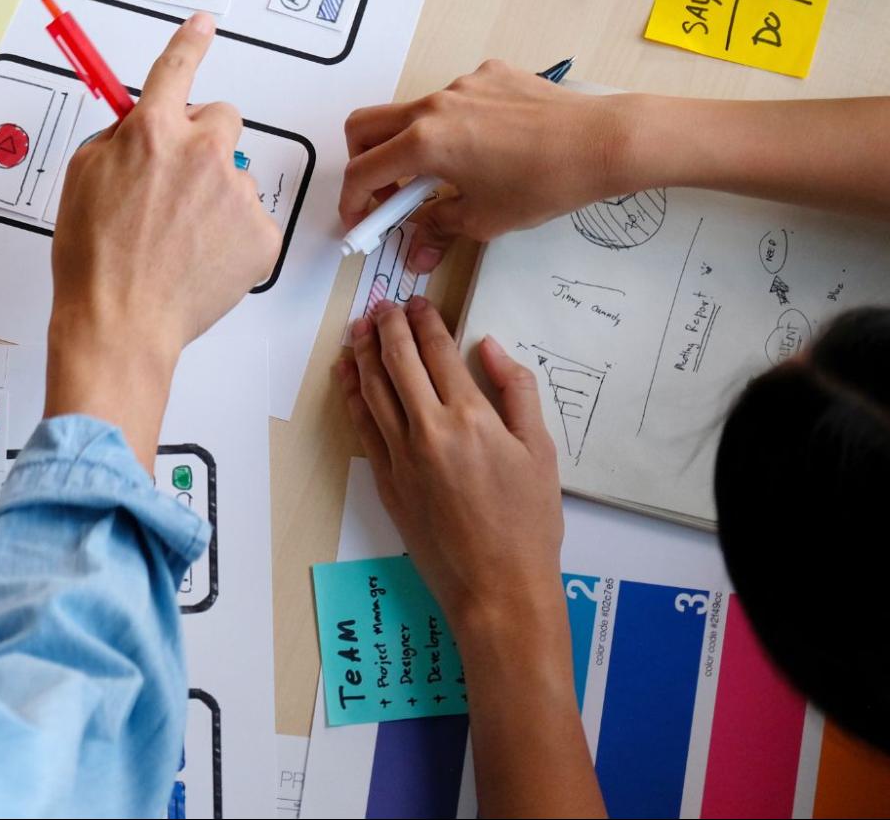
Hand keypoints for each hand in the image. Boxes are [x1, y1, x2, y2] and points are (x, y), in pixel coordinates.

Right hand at [45, 14, 277, 461]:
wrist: (119, 323)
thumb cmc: (93, 260)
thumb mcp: (81, 178)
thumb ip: (115, 139)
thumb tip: (137, 127)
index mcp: (152, 132)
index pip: (177, 66)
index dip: (191, 41)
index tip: (204, 24)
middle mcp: (201, 152)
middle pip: (221, 118)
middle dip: (201, 141)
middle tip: (174, 182)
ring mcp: (236, 193)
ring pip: (234, 173)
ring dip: (213, 192)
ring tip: (179, 236)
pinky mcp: (261, 234)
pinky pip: (250, 217)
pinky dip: (231, 234)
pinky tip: (200, 257)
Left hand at [335, 299, 561, 637]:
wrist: (498, 587)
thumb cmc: (529, 523)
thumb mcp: (540, 450)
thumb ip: (516, 391)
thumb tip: (488, 347)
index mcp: (471, 418)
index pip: (439, 352)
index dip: (425, 321)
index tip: (418, 302)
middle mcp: (429, 430)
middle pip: (398, 362)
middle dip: (388, 326)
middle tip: (383, 304)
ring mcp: (401, 456)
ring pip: (373, 389)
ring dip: (364, 353)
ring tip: (361, 327)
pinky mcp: (386, 481)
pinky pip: (363, 426)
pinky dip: (353, 395)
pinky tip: (349, 375)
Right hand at [341, 61, 632, 271]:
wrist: (605, 141)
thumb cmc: (547, 183)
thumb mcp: (486, 218)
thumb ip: (438, 230)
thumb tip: (417, 253)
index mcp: (425, 143)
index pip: (362, 171)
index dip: (352, 201)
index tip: (360, 220)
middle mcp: (434, 105)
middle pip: (365, 126)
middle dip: (362, 161)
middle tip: (384, 192)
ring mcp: (462, 85)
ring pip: (412, 113)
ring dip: (410, 144)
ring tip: (445, 174)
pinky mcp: (490, 74)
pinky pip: (454, 99)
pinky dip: (452, 125)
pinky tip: (487, 147)